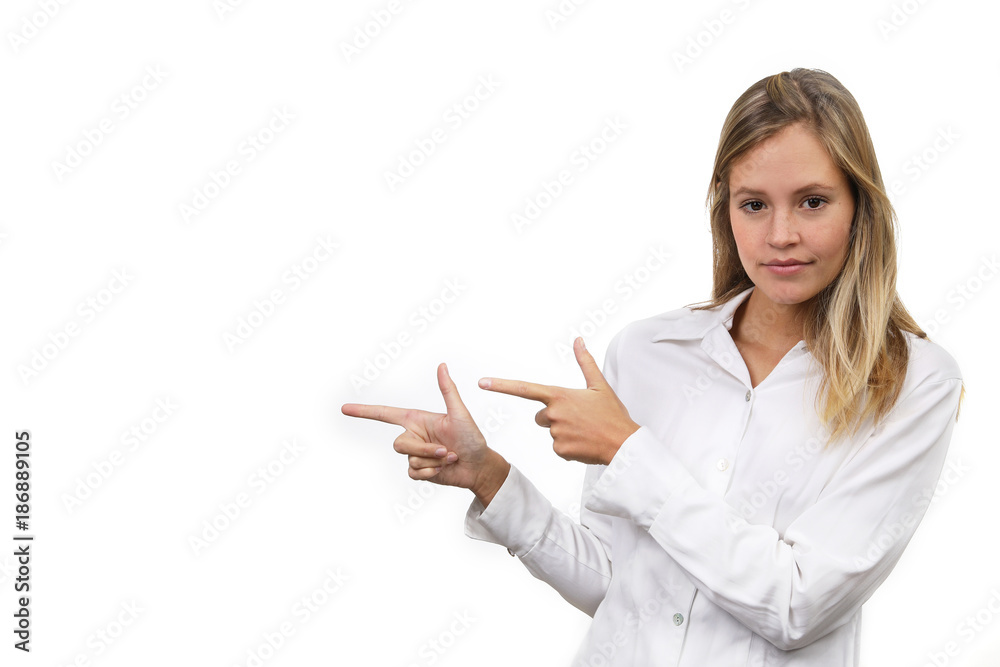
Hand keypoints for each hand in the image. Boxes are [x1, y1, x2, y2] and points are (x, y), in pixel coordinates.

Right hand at [342, 363, 509, 504]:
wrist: (479, 466)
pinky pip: (414, 474)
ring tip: (451, 457)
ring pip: (409, 460)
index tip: (344, 409)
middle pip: (399, 444)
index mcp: (417, 419)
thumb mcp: (460, 413)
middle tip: (447, 450)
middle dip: (424, 450)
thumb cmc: (472, 438)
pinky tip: (444, 470)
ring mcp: (415, 455)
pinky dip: (431, 473)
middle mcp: (413, 435)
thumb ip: (448, 390)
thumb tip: (442, 365)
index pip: (385, 414)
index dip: (364, 411)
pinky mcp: (420, 471)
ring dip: (432, 462)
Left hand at [479, 337, 639, 465]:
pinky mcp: (560, 450)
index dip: (501, 385)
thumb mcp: (600, 385)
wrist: (624, 445)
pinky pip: (557, 446)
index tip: (482, 383)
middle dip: (555, 416)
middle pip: (540, 415)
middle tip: (579, 418)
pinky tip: (584, 442)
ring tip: (586, 431)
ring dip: (564, 431)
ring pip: (551, 430)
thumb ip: (585, 362)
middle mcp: (554, 414)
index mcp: (560, 395)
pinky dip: (569, 445)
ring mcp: (555, 434)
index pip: (525, 389)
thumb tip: (579, 340)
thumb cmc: (613, 414)